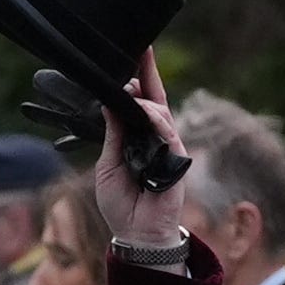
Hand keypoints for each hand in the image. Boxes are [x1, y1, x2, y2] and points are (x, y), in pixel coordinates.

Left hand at [90, 47, 192, 247]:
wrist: (136, 233)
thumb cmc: (122, 202)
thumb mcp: (108, 165)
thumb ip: (112, 136)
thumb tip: (110, 105)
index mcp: (138, 138)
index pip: (140, 103)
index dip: (139, 79)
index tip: (136, 54)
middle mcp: (156, 139)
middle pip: (155, 99)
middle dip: (148, 74)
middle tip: (140, 51)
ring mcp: (169, 147)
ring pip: (160, 113)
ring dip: (144, 98)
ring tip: (128, 86)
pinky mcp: (177, 160)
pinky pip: (167, 134)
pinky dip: (155, 121)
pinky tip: (143, 110)